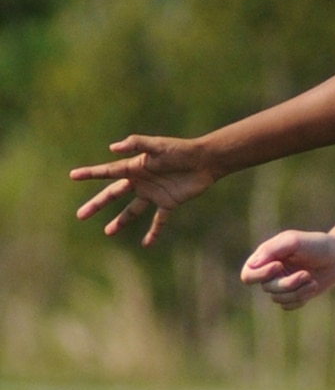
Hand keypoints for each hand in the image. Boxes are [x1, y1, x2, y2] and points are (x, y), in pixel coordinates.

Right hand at [71, 136, 217, 245]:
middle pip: (114, 195)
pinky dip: (154, 232)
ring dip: (120, 221)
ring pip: (132, 211)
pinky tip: (147, 244)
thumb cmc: (180, 149)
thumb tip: (113, 148)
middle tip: (80, 215)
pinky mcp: (169, 203)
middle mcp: (141, 181)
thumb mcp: (157, 145)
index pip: (108, 172)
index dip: (91, 174)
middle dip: (97, 204)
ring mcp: (154, 194)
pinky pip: (159, 221)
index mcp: (135, 167)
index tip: (73, 176)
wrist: (205, 160)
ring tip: (108, 232)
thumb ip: (136, 145)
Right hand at [240, 230, 334, 309]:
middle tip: (306, 274)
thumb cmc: (317, 245)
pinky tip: (313, 286)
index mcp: (266, 257)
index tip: (279, 266)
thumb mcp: (294, 241)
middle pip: (266, 288)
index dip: (260, 274)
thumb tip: (253, 265)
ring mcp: (281, 286)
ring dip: (297, 290)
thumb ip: (272, 249)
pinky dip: (302, 297)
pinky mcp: (293, 296)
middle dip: (287, 283)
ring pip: (278, 299)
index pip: (248, 274)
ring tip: (311, 278)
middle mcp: (270, 273)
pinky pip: (289, 306)